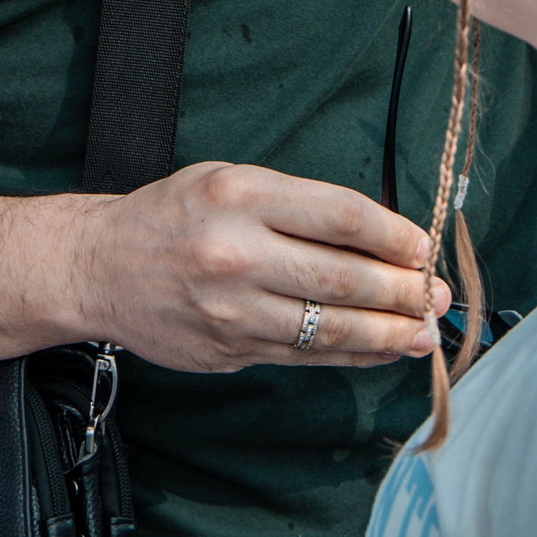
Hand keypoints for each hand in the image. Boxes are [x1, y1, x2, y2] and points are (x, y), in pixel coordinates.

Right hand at [72, 162, 451, 371]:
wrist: (99, 267)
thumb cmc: (174, 214)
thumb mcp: (230, 180)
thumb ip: (299, 205)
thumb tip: (380, 239)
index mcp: (242, 195)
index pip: (342, 217)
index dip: (394, 236)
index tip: (422, 247)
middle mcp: (237, 253)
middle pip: (344, 277)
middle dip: (402, 290)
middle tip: (437, 295)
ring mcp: (232, 309)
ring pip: (330, 327)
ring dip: (388, 333)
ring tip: (423, 332)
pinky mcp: (229, 350)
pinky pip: (305, 355)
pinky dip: (350, 355)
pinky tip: (380, 350)